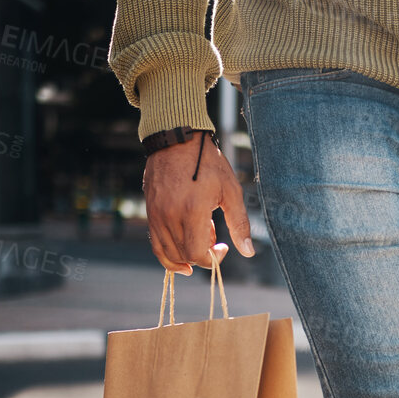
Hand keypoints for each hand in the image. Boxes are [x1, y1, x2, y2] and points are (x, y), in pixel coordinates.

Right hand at [142, 134, 253, 275]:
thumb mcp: (230, 191)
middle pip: (183, 255)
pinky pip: (156, 243)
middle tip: (213, 240)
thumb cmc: (207, 162)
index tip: (223, 248)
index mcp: (192, 210)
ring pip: (167, 253)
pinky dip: (168, 253)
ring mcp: (156, 215)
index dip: (212, 259)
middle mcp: (170, 216)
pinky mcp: (150, 212)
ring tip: (200, 238)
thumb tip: (248, 251)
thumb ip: (239, 223)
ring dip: (186, 255)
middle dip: (201, 256)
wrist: (177, 139)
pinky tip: (181, 251)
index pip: (196, 253)